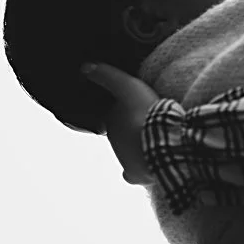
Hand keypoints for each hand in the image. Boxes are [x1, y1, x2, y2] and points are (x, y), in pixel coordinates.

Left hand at [82, 61, 158, 184]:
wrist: (160, 143)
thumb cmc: (144, 112)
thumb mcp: (126, 85)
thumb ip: (107, 76)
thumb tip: (83, 67)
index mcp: (111, 122)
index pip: (113, 115)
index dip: (122, 111)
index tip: (132, 108)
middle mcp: (114, 142)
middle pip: (120, 134)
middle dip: (128, 129)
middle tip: (141, 122)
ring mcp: (124, 160)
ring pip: (125, 152)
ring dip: (134, 146)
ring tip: (147, 140)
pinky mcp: (136, 175)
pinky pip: (132, 175)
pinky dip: (133, 173)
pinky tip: (136, 171)